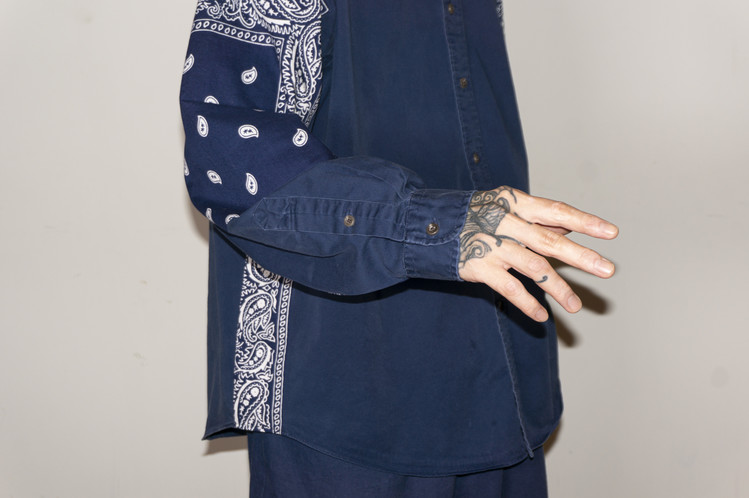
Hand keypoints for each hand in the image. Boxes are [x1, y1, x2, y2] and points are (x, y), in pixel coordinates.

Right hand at [458, 187, 617, 321]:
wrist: (426, 226)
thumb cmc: (472, 216)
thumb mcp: (503, 209)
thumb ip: (536, 219)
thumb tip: (570, 227)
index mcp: (515, 203)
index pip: (556, 211)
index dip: (584, 222)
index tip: (611, 233)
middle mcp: (504, 221)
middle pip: (549, 241)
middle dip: (580, 257)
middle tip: (607, 270)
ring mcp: (491, 245)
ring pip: (533, 268)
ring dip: (558, 288)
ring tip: (575, 306)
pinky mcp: (478, 267)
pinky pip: (509, 289)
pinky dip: (527, 303)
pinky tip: (541, 316)